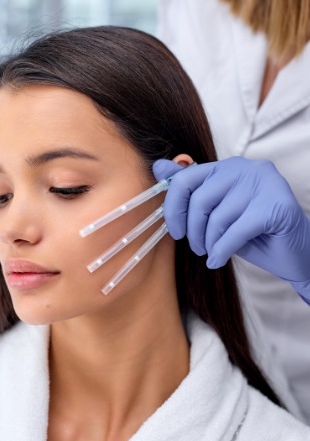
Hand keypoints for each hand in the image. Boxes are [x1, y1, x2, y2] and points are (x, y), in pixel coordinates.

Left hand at [153, 157, 309, 300]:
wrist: (295, 253)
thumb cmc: (251, 232)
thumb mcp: (214, 211)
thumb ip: (189, 188)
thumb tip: (157, 167)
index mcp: (228, 166)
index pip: (186, 178)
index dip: (173, 207)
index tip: (175, 230)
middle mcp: (247, 168)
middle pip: (200, 200)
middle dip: (193, 230)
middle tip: (196, 248)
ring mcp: (265, 184)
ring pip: (217, 218)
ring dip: (209, 243)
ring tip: (211, 253)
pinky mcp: (277, 206)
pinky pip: (235, 232)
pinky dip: (221, 251)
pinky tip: (218, 261)